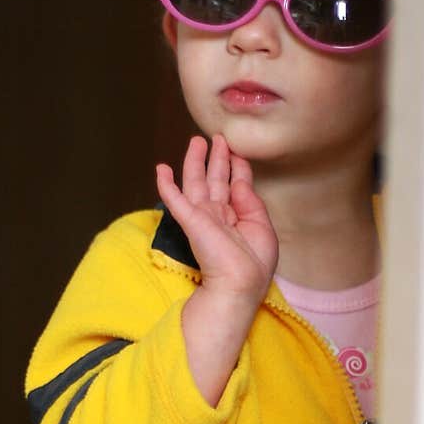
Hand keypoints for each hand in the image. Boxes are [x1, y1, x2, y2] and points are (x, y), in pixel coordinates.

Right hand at [156, 133, 278, 303]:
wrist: (239, 285)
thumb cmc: (254, 264)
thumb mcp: (263, 229)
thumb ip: (252, 202)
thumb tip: (239, 181)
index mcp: (238, 219)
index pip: (236, 187)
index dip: (238, 168)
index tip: (238, 152)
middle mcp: (219, 216)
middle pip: (215, 180)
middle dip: (216, 158)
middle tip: (217, 138)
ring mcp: (203, 217)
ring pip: (195, 183)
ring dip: (194, 162)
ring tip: (195, 141)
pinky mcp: (190, 221)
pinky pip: (175, 199)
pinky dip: (166, 184)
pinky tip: (160, 168)